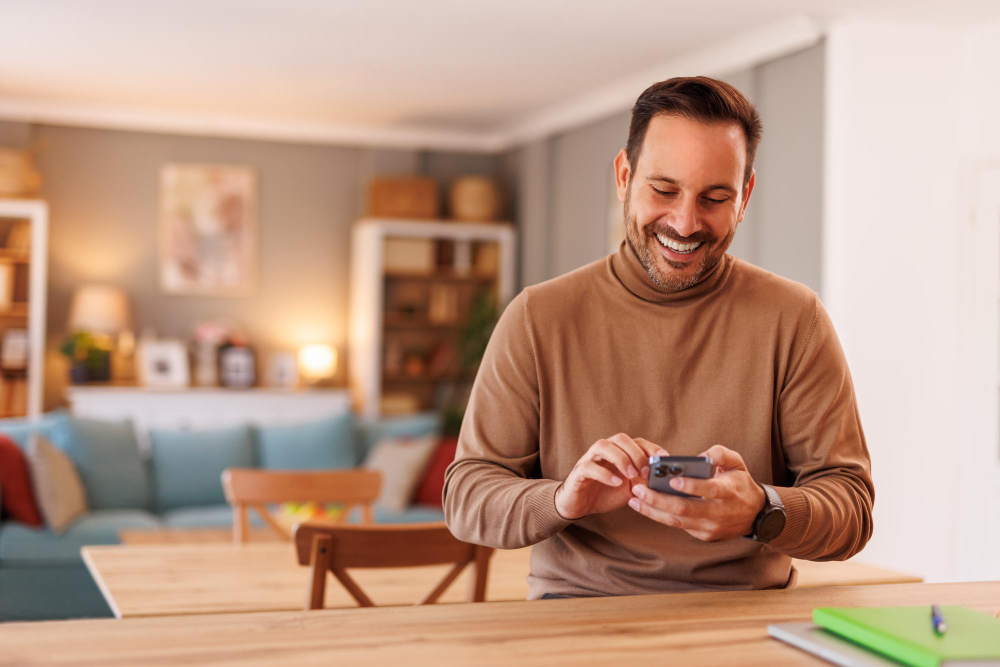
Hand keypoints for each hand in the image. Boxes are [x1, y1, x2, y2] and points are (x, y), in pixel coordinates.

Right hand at [554, 434, 667, 519]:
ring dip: (621, 459)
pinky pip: (589, 467)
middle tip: (645, 471)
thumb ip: (644, 482)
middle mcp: (604, 451)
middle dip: (636, 452)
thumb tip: (663, 479)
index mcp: (618, 452)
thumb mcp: (630, 488)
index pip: (636, 441)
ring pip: (603, 446)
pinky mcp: (578, 472)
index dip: (650, 447)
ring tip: (631, 475)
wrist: (579, 506)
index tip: (664, 458)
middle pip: (620, 439)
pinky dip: (605, 474)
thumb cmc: (606, 493)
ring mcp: (589, 459)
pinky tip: (616, 483)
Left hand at [627, 444, 766, 540]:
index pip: (708, 489)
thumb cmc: (739, 483)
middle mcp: (719, 512)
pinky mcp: (703, 535)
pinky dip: (660, 516)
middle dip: (658, 500)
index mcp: (727, 491)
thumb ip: (720, 453)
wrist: (755, 514)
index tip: (672, 480)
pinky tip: (645, 506)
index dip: (691, 486)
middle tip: (639, 489)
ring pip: (677, 521)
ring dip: (652, 511)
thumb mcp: (737, 462)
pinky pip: (679, 525)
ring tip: (634, 500)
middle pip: (685, 509)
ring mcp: (710, 526)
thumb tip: (701, 456)